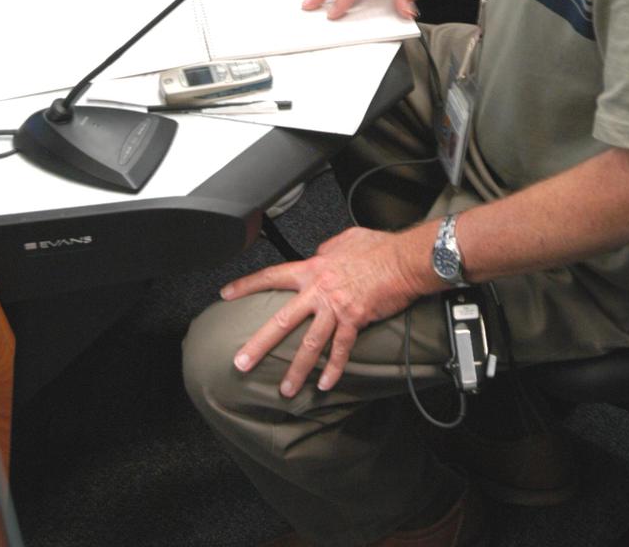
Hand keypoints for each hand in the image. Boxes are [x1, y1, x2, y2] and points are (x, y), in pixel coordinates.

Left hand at [221, 227, 419, 395]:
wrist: (402, 258)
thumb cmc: (377, 247)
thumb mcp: (343, 240)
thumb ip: (325, 250)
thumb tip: (318, 254)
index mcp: (312, 268)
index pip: (272, 276)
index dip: (247, 285)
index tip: (226, 295)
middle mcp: (319, 290)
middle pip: (282, 319)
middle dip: (259, 344)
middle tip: (241, 362)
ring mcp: (336, 307)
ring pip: (310, 343)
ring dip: (296, 369)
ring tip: (284, 389)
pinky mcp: (355, 320)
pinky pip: (341, 349)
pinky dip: (334, 369)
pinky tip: (325, 384)